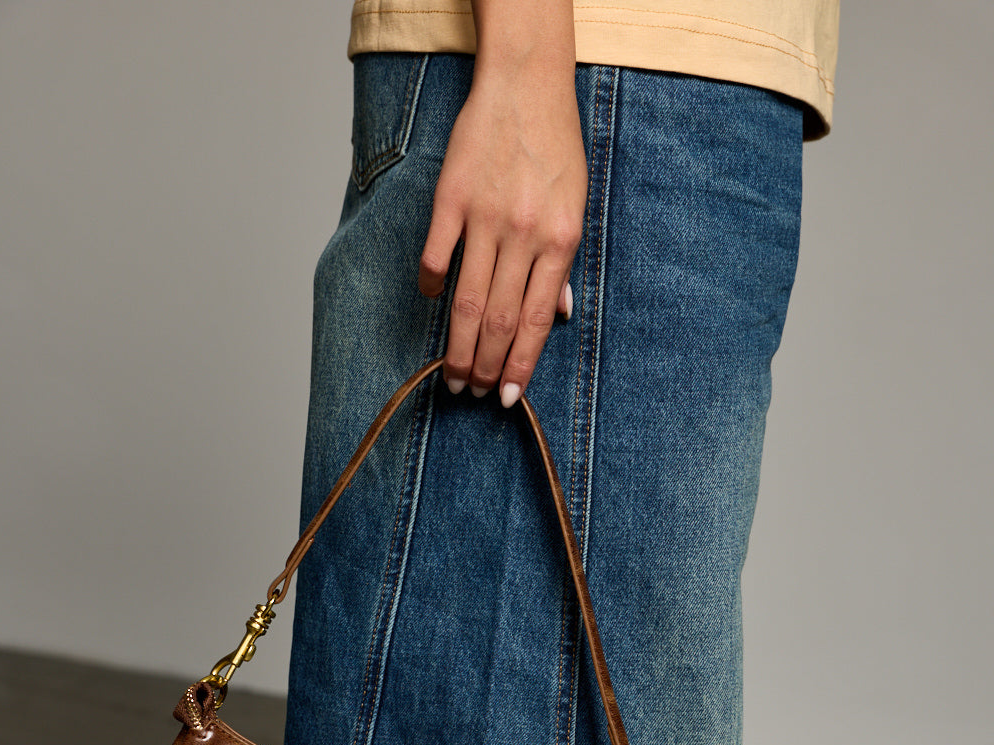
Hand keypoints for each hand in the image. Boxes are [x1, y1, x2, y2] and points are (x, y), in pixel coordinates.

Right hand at [418, 60, 586, 407]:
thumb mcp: (576, 205)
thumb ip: (563, 263)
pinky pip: (436, 258)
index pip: (537, 321)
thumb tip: (559, 315)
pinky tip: (433, 303)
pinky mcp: (451, 199)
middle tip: (472, 391)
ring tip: (453, 374)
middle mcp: (524, 234)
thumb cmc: (554, 147)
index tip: (507, 396)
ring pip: (466, 302)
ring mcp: (484, 218)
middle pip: (498, 320)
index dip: (520, 364)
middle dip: (484, 366)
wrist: (525, 84)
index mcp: (560, 240)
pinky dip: (432, 288)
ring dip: (458, 346)